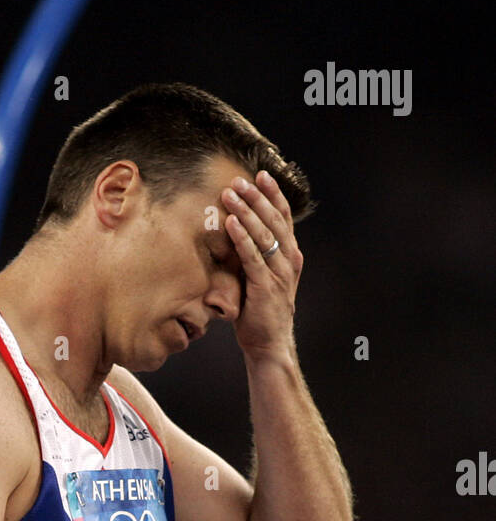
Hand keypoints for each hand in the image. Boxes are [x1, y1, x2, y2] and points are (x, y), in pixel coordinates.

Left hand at [221, 169, 304, 359]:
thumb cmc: (259, 313)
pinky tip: (231, 221)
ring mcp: (279, 274)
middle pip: (274, 220)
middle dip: (257, 197)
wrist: (269, 345)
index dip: (273, 195)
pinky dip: (242, 237)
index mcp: (290, 257)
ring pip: (264, 234)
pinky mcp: (265, 287)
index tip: (261, 175)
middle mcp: (288, 261)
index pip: (284, 218)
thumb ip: (254, 258)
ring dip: (246, 211)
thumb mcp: (259, 278)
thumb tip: (233, 236)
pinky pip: (253, 256)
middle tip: (239, 178)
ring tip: (230, 193)